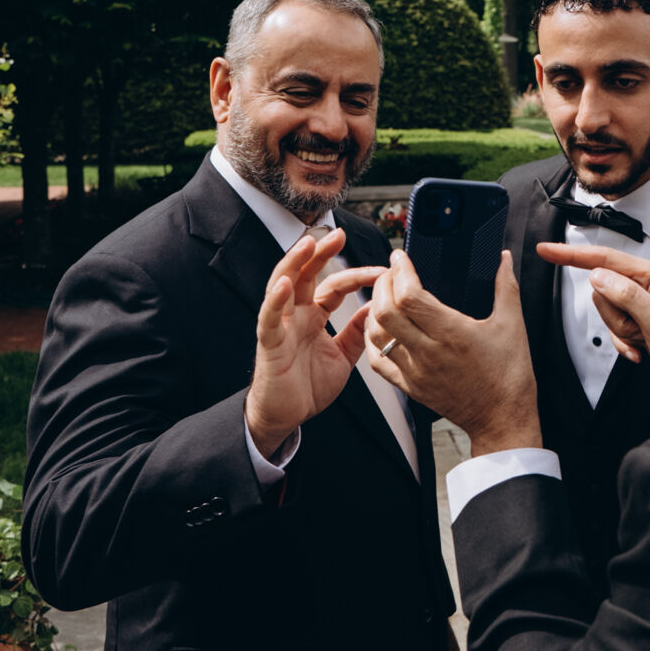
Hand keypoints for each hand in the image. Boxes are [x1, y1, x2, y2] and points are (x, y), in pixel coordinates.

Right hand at [247, 232, 385, 458]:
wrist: (286, 416)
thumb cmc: (308, 386)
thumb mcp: (343, 356)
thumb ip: (357, 332)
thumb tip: (376, 309)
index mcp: (313, 316)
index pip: (335, 286)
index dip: (357, 276)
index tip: (381, 270)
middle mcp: (295, 315)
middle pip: (306, 274)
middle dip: (320, 252)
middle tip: (338, 234)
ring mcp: (280, 325)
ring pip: (282, 285)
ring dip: (294, 263)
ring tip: (307, 244)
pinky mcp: (268, 343)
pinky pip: (269, 318)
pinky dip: (274, 300)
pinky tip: (283, 284)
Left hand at [366, 249, 541, 456]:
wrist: (503, 418)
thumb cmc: (509, 375)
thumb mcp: (513, 325)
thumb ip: (506, 286)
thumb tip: (505, 258)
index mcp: (452, 333)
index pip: (409, 296)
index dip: (400, 271)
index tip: (400, 257)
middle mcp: (428, 352)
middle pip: (385, 311)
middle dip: (383, 284)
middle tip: (392, 272)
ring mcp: (415, 371)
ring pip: (376, 335)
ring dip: (374, 309)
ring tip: (385, 295)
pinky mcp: (410, 387)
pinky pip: (379, 361)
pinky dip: (375, 340)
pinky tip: (384, 329)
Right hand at [537, 242, 649, 402]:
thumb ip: (626, 296)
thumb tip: (598, 276)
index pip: (603, 258)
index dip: (571, 254)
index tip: (546, 250)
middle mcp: (646, 282)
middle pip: (603, 291)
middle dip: (613, 317)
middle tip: (638, 330)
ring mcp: (642, 300)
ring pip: (607, 311)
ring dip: (621, 332)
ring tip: (644, 340)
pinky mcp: (640, 317)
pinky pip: (615, 327)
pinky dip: (624, 342)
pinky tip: (642, 350)